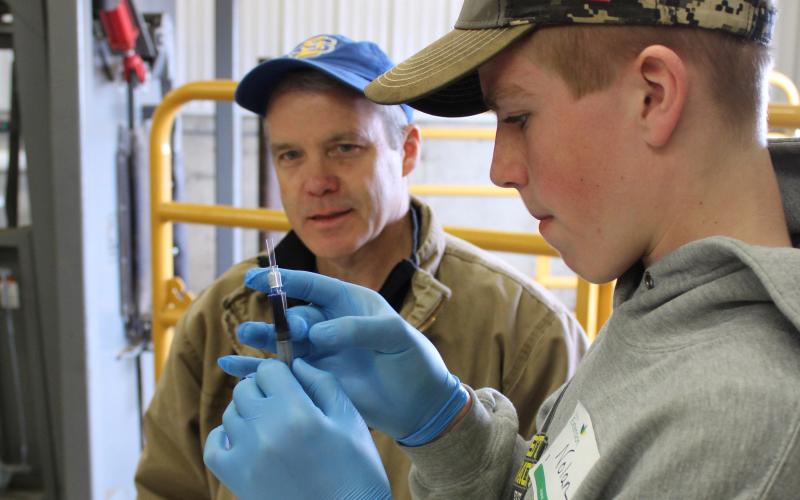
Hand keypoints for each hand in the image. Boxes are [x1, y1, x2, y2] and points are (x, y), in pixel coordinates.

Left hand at [203, 358, 390, 499]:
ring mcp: (247, 457)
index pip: (269, 370)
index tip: (291, 382)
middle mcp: (266, 431)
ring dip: (247, 412)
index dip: (281, 372)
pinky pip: (215, 446)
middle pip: (245, 389)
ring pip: (230, 414)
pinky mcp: (236, 479)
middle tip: (282, 402)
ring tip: (270, 424)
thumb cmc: (356, 469)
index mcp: (297, 413)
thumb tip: (297, 363)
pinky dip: (226, 437)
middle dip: (262, 389)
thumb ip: (323, 383)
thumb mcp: (350, 419)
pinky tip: (246, 439)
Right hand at [221, 268, 467, 444]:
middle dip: (282, 319)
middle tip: (283, 330)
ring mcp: (321, 353)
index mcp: (350, 304)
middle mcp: (331, 325)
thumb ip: (357, 329)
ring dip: (262, 337)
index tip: (257, 277)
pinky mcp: (314, 379)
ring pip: (283, 341)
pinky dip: (255, 367)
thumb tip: (318, 334)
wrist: (420, 404)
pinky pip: (281, 370)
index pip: (313, 286)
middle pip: (294, 316)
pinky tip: (231, 365)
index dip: (285, 280)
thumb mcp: (395, 336)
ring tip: (243, 334)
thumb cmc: (414, 361)